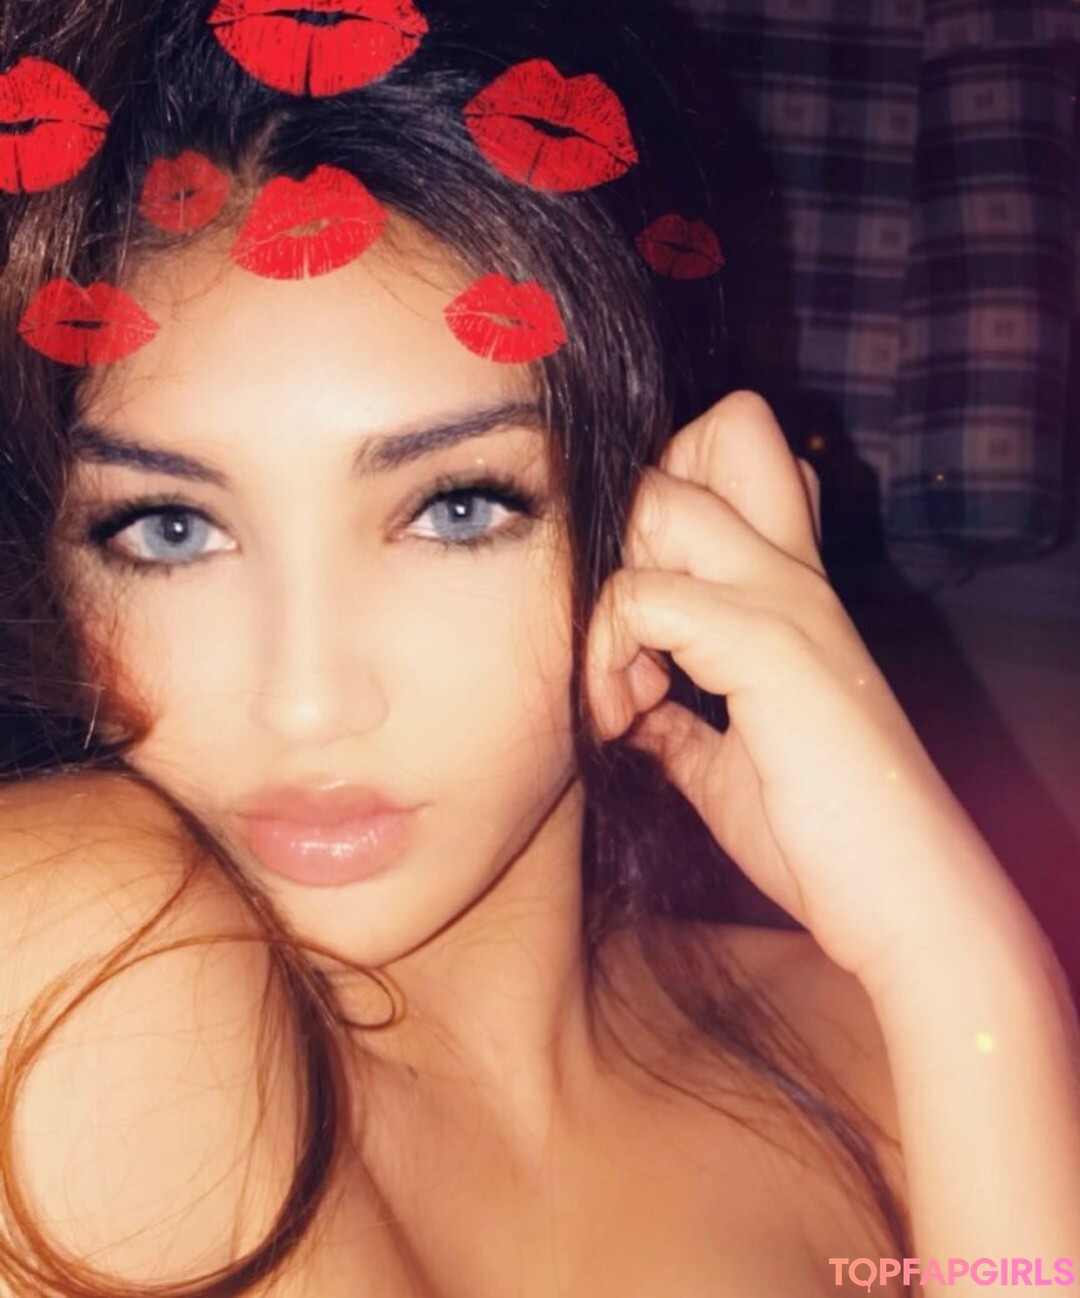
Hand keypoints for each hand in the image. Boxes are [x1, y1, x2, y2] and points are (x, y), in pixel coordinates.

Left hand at [585, 391, 1029, 988]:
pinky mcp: (769, 643)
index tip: (629, 609)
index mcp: (790, 594)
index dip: (663, 496)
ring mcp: (785, 599)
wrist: (902, 900)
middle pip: (704, 439)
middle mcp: (793, 574)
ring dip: (606, 597)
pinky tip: (624, 718)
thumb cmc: (820, 838)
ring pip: (659, 501)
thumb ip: (680, 723)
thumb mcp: (726, 766)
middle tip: (619, 634)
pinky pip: (643, 597)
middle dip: (626, 524)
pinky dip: (606, 655)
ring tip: (618, 694)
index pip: (736, 457)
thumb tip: (631, 710)